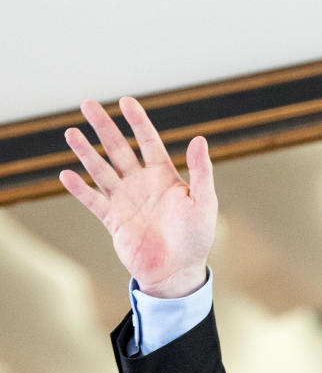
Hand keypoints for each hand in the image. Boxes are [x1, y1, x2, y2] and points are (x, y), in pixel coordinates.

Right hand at [60, 97, 216, 298]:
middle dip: (104, 127)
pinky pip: (93, 200)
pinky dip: (79, 188)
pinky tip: (66, 174)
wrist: (178, 270)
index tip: (126, 101)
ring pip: (101, 170)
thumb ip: (201, 170)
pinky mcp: (113, 220)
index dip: (138, 121)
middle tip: (88, 104)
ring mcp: (126, 200)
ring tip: (70, 132)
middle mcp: (142, 184)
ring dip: (86, 152)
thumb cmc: (196, 237)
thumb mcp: (204, 201)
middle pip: (118, 149)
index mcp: (165, 176)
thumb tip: (199, 139)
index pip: (148, 141)